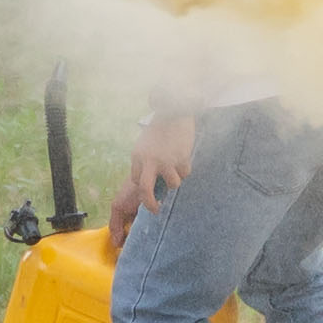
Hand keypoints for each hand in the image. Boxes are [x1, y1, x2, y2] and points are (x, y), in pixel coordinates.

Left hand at [104, 111, 197, 235]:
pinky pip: (185, 173)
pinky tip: (183, 156)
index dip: (144, 187)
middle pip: (145, 191)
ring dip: (176, 180)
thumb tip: (146, 182)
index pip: (137, 181)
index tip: (150, 192)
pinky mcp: (181, 158)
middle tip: (156, 210)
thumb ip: (144, 162)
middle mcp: (149, 160)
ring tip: (176, 168)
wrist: (174, 112)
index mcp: (138, 156)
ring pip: (173, 184)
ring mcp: (166, 160)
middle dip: (150, 205)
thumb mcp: (144, 145)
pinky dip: (185, 169)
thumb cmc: (159, 130)